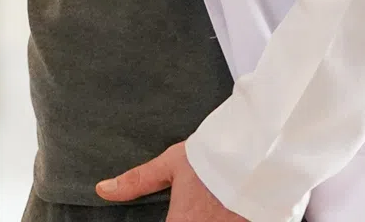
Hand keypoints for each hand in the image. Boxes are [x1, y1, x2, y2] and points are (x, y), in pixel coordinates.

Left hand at [97, 142, 248, 220]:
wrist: (261, 150)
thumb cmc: (214, 155)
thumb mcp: (172, 163)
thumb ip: (137, 181)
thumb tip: (103, 190)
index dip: (170, 221)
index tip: (172, 215)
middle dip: (186, 218)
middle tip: (189, 209)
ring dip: (203, 220)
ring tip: (204, 209)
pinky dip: (224, 220)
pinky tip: (221, 213)